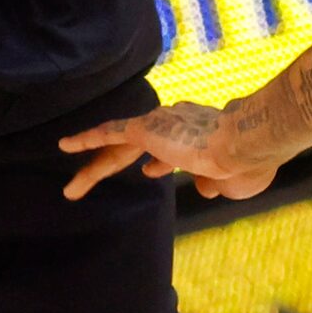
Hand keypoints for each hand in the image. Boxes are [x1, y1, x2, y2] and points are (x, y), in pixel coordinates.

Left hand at [60, 99, 281, 203]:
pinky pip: (109, 134)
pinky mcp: (145, 129)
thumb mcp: (232, 182)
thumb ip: (214, 183)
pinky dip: (87, 140)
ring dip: (95, 169)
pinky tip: (64, 146)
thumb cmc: (247, 163)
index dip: (160, 162)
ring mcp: (161, 125)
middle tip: (94, 181)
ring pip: (118, 148)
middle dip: (116, 165)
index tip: (151, 170)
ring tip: (72, 189)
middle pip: (138, 147)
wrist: (246, 143)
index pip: (172, 149)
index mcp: (201, 134)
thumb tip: (205, 187)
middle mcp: (179, 123)